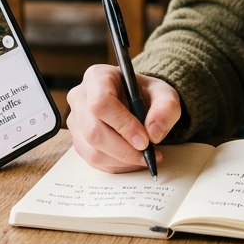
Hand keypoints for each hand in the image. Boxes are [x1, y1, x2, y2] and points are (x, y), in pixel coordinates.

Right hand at [67, 65, 182, 172]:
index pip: (101, 102)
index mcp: (97, 77)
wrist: (137, 101)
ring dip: (123, 160)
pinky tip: (134, 160)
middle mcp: (80, 98)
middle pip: (93, 131)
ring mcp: (76, 121)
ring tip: (145, 157)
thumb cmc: (146, 94)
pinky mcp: (79, 141)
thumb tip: (154, 133)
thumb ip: (166, 108)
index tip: (144, 141)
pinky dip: (118, 166)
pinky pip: (94, 161)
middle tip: (148, 155)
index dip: (123, 124)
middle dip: (124, 149)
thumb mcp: (164, 94)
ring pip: (92, 150)